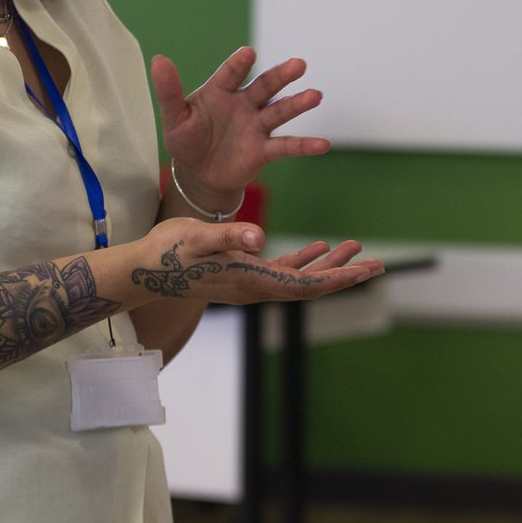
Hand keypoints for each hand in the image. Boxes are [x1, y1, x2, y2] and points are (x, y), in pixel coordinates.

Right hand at [123, 217, 381, 305]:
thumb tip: (259, 238)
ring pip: (301, 278)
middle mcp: (256, 287)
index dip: (338, 278)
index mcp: (252, 280)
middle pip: (311, 285)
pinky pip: (283, 271)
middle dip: (345, 274)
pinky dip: (305, 260)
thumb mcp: (198, 236)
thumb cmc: (168, 250)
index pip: (306, 284)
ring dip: (329, 265)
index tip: (367, 270)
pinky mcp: (243, 273)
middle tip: (378, 264)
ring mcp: (251, 282)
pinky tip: (319, 248)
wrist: (143, 269)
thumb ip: (229, 235)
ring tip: (356, 250)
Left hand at [153, 47, 328, 204]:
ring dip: (298, 104)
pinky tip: (323, 144)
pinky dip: (305, 145)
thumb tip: (158, 59)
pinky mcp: (264, 149)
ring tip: (315, 95)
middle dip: (281, 75)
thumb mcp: (175, 118)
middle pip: (265, 86)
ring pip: (280, 111)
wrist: (199, 174)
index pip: (231, 74)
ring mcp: (256, 125)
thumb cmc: (186, 140)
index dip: (239, 65)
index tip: (248, 53)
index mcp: (220, 91)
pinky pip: (286, 145)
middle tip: (298, 64)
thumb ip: (169, 91)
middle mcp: (244, 103)